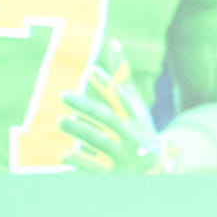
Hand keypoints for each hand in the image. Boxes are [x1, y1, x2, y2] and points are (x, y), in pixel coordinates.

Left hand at [60, 41, 166, 173]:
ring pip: (100, 140)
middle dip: (86, 105)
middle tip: (63, 94)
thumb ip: (122, 77)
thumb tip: (113, 42)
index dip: (107, 84)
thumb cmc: (139, 129)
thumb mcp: (135, 105)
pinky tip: (64, 155)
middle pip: (107, 118)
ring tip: (61, 120)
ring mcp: (123, 155)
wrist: (155, 170)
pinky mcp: (113, 174)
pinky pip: (95, 168)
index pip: (122, 97)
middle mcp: (131, 134)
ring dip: (81, 130)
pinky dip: (81, 162)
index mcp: (137, 116)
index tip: (90, 70)